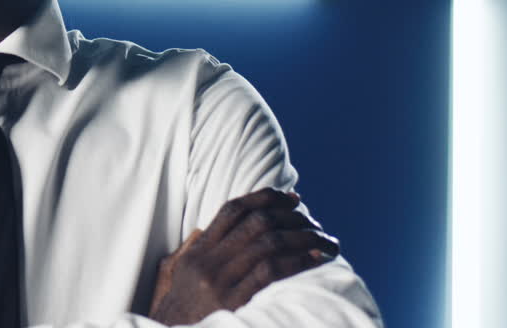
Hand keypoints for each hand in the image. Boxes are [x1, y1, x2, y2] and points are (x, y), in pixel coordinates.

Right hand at [148, 188, 338, 324]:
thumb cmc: (182, 309)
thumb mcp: (181, 272)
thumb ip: (200, 247)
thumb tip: (223, 225)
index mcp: (199, 251)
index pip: (233, 210)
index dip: (265, 198)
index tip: (292, 198)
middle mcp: (208, 261)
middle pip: (255, 223)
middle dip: (291, 218)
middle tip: (314, 222)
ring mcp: (220, 282)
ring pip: (267, 243)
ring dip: (303, 238)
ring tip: (325, 241)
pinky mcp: (233, 303)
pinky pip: (270, 272)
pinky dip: (297, 261)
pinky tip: (316, 259)